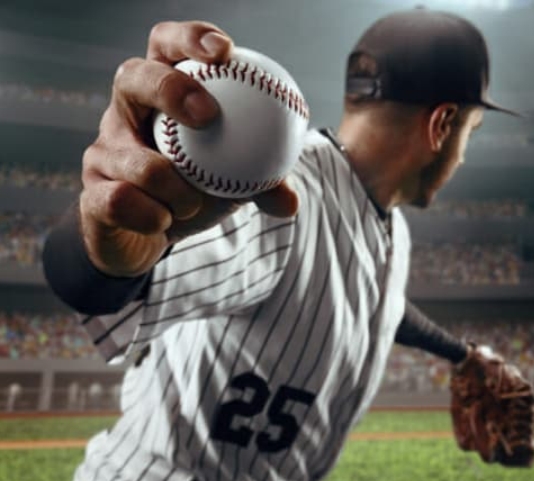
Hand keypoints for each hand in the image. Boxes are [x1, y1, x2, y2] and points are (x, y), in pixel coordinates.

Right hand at [79, 21, 298, 276]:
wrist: (147, 236)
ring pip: (129, 155)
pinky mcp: (92, 191)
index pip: (166, 45)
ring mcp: (104, 150)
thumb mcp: (233, 181)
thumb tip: (289, 200)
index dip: (190, 38)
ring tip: (190, 204)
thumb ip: (263, 183)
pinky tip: (163, 221)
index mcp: (162, 93)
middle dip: (170, 89)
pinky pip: (118, 199)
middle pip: (132, 76)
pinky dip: (150, 214)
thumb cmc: (194, 190)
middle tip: (208, 116)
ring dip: (171, 184)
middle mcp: (126, 111)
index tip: (224, 52)